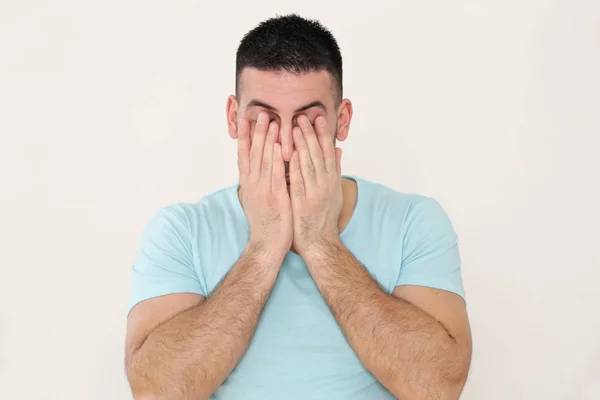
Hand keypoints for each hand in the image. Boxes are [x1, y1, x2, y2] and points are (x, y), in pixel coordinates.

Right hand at [238, 112, 292, 260]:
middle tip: (259, 113)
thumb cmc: (265, 222)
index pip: (244, 156)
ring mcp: (263, 190)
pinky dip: (277, 159)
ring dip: (267, 140)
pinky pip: (277, 175)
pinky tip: (279, 146)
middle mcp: (253, 184)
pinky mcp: (276, 197)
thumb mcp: (256, 199)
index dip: (244, 137)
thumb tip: (257, 168)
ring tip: (270, 122)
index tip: (244, 120)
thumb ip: (258, 182)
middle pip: (253, 154)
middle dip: (256, 132)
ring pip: (264, 160)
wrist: (266, 245)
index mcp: (249, 184)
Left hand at [289, 115, 342, 255]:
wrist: (320, 243)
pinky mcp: (302, 203)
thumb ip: (335, 169)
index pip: (329, 153)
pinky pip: (298, 182)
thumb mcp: (335, 192)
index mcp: (332, 181)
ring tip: (294, 128)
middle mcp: (325, 185)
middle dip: (311, 134)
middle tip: (303, 117)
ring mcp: (315, 194)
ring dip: (302, 146)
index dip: (324, 135)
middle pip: (318, 155)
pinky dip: (294, 167)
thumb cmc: (325, 217)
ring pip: (308, 165)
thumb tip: (338, 149)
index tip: (319, 119)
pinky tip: (290, 154)